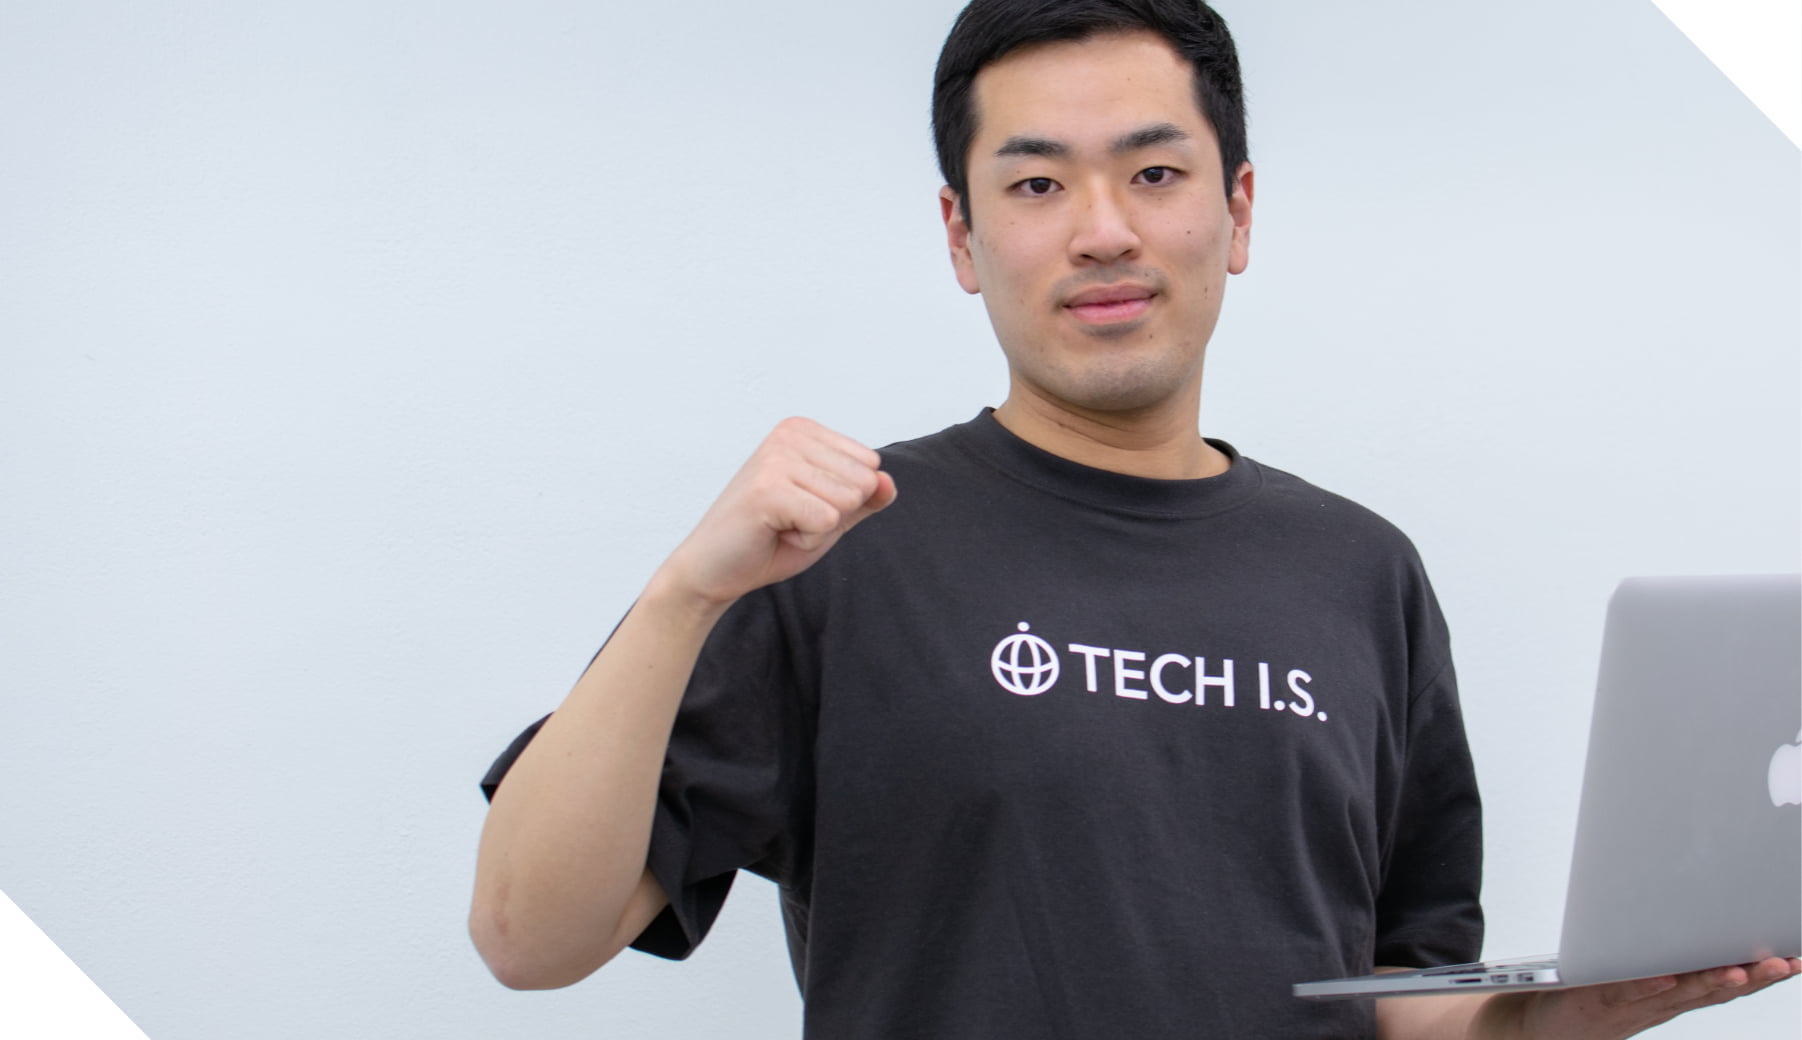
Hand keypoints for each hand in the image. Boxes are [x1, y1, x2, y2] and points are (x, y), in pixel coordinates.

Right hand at [654, 417, 896, 609]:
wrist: (714, 570)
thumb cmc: (769, 540)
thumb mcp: (830, 517)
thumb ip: (864, 498)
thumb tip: (888, 482)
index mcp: (803, 431)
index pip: (870, 466)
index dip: (843, 502)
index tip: (802, 508)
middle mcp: (789, 435)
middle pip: (862, 482)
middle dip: (833, 516)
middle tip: (790, 520)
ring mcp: (776, 458)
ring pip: (846, 502)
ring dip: (817, 529)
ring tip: (780, 525)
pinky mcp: (768, 489)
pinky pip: (826, 521)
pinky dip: (806, 540)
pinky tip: (773, 533)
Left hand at [1478, 956, 1801, 1038]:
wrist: (1534, 1023)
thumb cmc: (1586, 991)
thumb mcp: (1633, 966)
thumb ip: (1660, 944)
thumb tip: (1686, 897)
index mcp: (1674, 987)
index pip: (1727, 975)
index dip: (1764, 969)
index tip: (1798, 953)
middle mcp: (1661, 999)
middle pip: (1716, 988)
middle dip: (1756, 975)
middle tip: (1788, 960)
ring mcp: (1632, 1003)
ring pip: (1680, 993)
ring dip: (1712, 982)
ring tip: (1743, 971)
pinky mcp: (1596, 1000)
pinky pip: (1626, 992)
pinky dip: (1649, 985)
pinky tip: (1667, 977)